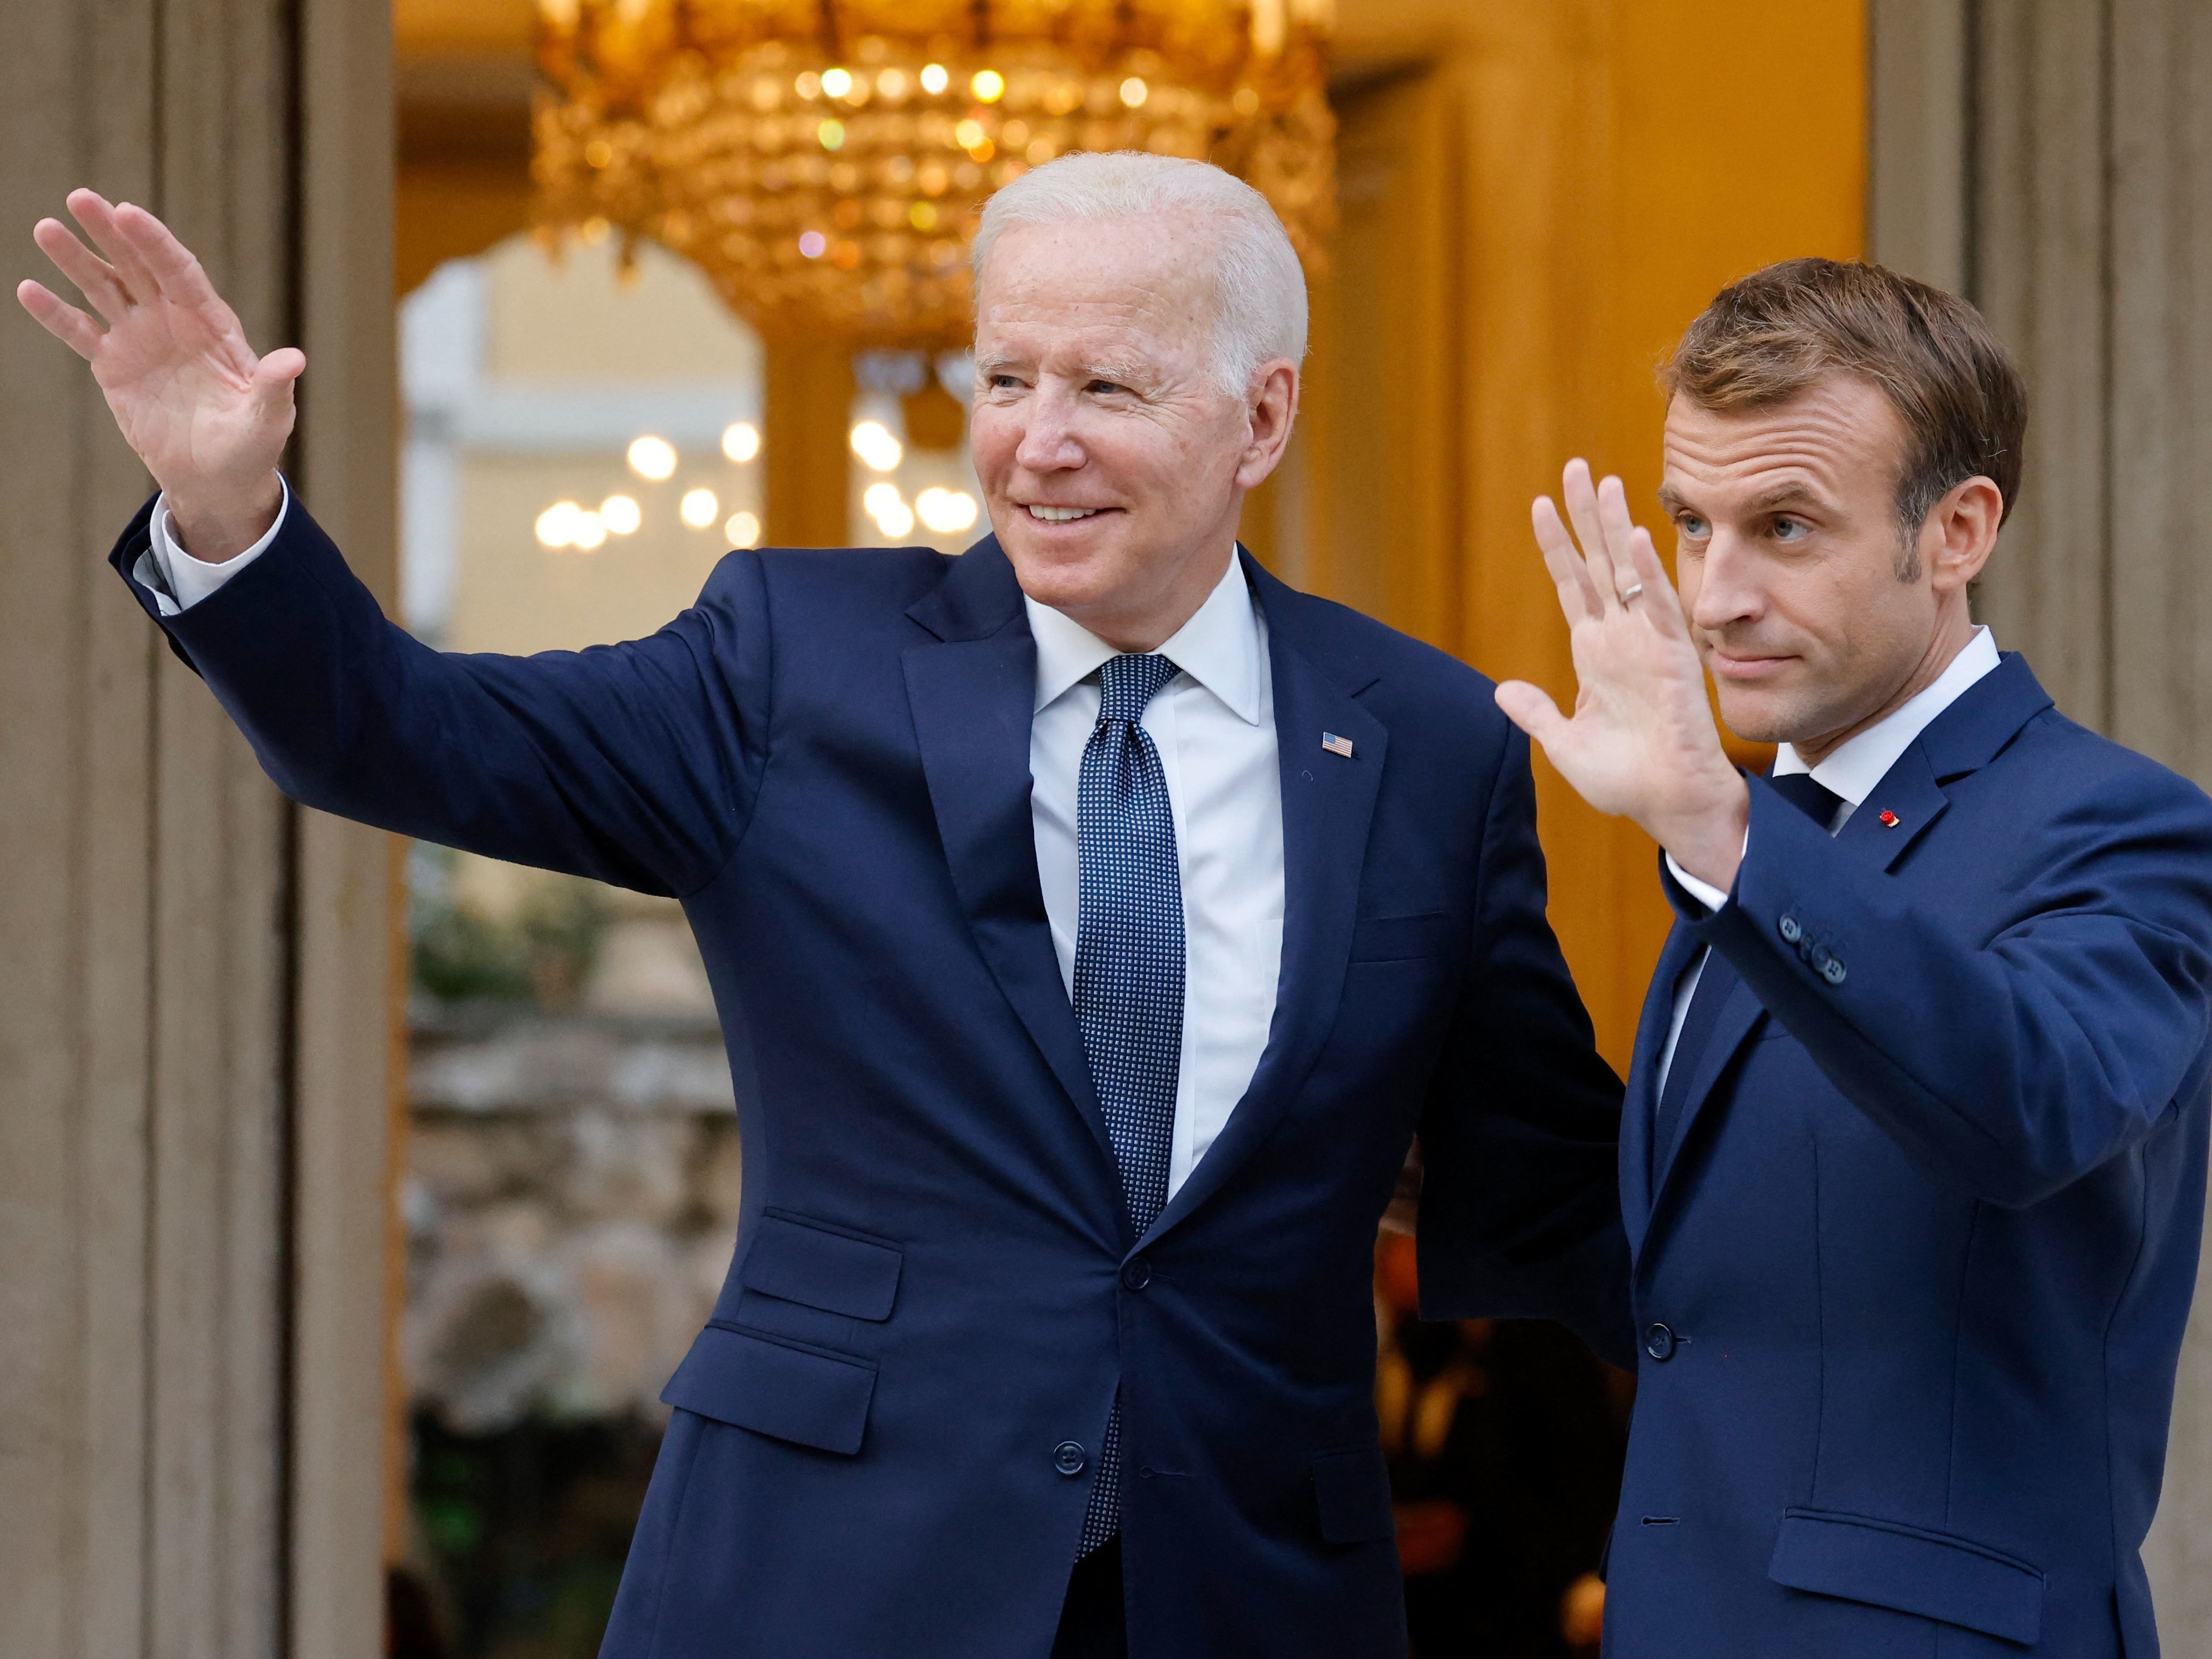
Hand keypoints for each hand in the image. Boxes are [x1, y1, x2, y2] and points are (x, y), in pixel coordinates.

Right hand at [18, 189, 298, 558]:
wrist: (217, 479)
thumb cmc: (251, 445)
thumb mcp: (268, 418)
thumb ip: (274, 387)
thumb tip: (295, 360)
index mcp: (212, 324)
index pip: (180, 272)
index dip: (155, 243)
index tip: (127, 212)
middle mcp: (173, 321)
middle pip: (138, 267)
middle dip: (111, 233)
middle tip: (80, 198)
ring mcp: (140, 339)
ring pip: (104, 289)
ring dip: (75, 260)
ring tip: (46, 229)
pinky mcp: (113, 365)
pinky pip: (81, 332)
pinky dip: (55, 313)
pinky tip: (29, 290)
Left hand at [1494, 460, 1749, 890]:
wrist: (1668, 804)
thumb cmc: (1625, 780)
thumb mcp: (1564, 744)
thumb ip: (1536, 713)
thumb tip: (1501, 691)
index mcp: (1595, 654)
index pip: (1572, 585)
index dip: (1557, 547)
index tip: (1540, 506)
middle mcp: (1621, 638)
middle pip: (1599, 563)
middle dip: (1586, 517)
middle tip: (1574, 468)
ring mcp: (1647, 643)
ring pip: (1628, 572)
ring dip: (1616, 528)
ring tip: (1604, 481)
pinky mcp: (1672, 658)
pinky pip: (1658, 608)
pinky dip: (1647, 573)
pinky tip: (1634, 538)